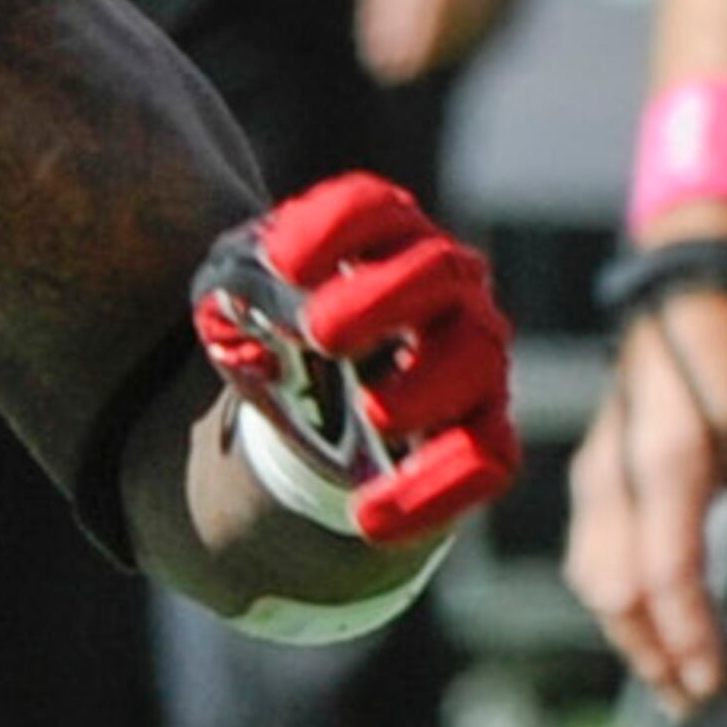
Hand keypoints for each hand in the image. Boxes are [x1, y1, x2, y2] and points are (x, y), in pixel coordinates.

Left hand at [192, 172, 518, 543]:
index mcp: (385, 238)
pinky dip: (434, 492)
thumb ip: (239, 303)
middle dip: (383, 298)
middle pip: (437, 271)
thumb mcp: (242, 308)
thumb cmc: (284, 335)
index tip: (279, 261)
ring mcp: (471, 357)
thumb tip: (251, 329)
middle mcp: (445, 287)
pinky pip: (487, 460)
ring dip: (425, 386)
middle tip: (321, 331)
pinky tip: (370, 518)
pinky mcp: (482, 432)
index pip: (372, 208)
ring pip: (475, 361)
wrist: (317, 409)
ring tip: (374, 413)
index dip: (334, 226)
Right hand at [566, 286, 726, 708]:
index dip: (688, 635)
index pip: (668, 573)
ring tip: (671, 680)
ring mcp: (592, 485)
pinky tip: (650, 633)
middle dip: (653, 655)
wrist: (672, 318)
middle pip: (618, 594)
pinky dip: (618, 610)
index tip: (714, 682)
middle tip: (692, 702)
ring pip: (595, 586)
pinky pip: (591, 566)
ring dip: (631, 640)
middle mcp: (615, 480)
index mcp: (668, 463)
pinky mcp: (588, 491)